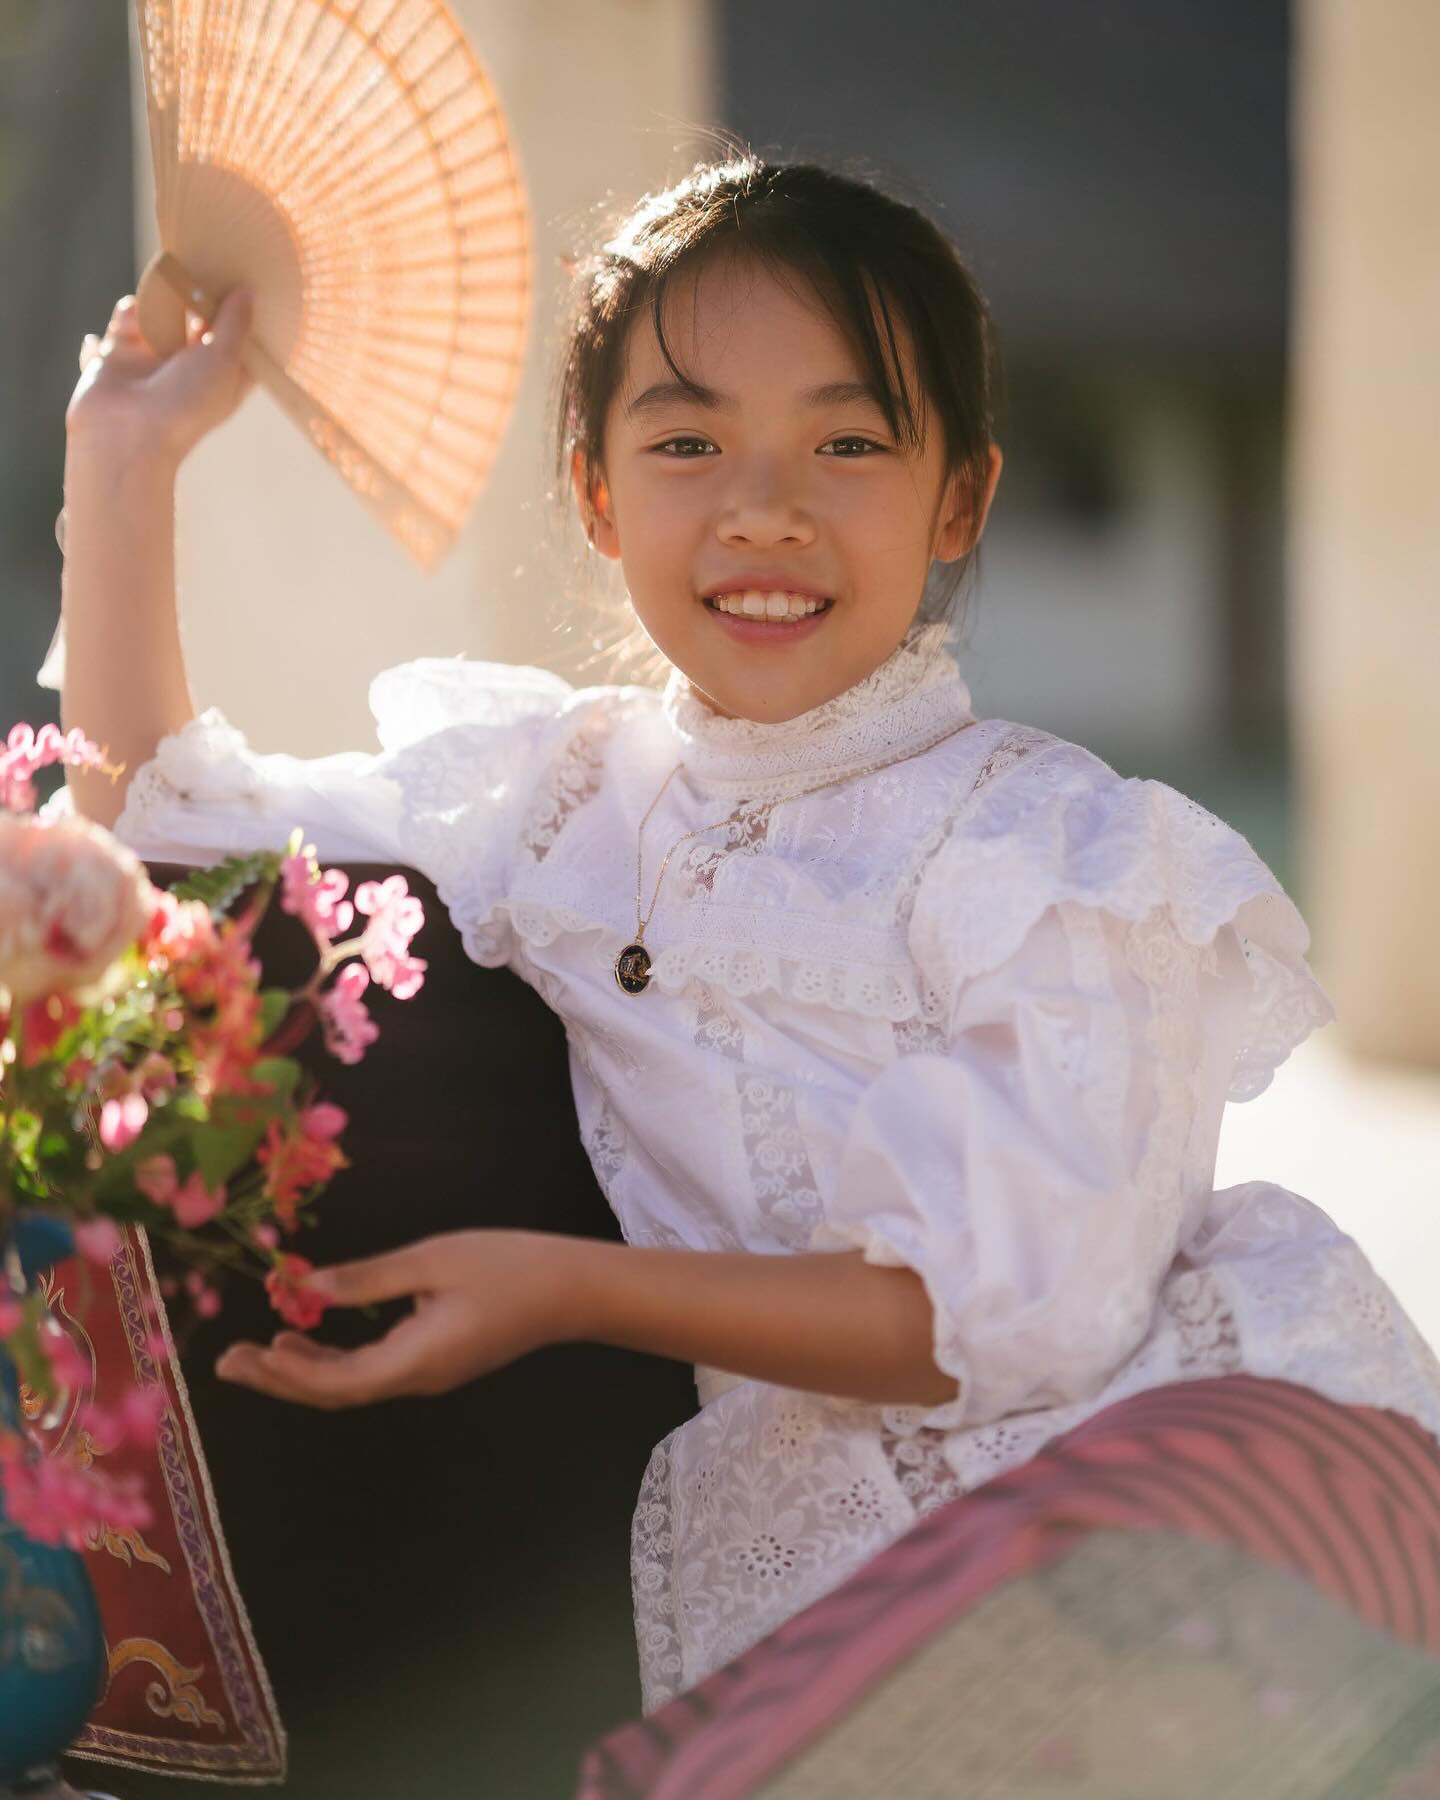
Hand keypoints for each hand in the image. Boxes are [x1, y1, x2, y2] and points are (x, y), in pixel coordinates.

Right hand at [65, 288, 255, 469]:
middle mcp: (188, 367)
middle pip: (198, 320)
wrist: (125, 435)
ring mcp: (153, 359)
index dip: (242, 313)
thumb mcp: (223, 360)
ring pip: (160, 313)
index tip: (249, 279)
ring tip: (169, 281)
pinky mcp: (119, 353)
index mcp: (221, 377)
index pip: (238, 339)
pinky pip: (126, 319)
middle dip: (200, 294)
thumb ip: (233, 324)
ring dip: (161, 299)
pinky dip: (128, 312)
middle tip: (207, 260)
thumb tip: (248, 292)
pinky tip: (133, 315)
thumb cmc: (186, 404)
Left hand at [215, 1230, 586, 1409]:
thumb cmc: (508, 1266)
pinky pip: (373, 1371)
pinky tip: (312, 1337)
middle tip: (228, 1361)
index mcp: (415, 1359)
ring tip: (261, 1350)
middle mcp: (417, 1378)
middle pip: (336, 1392)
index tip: (242, 1354)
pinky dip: (335, 1359)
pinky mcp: (437, 1361)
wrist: (572, 1290)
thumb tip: (306, 1289)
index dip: (284, 1373)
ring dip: (303, 1370)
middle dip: (280, 1378)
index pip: (335, 1382)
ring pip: (352, 1384)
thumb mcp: (434, 1259)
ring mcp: (429, 1374)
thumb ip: (368, 1278)